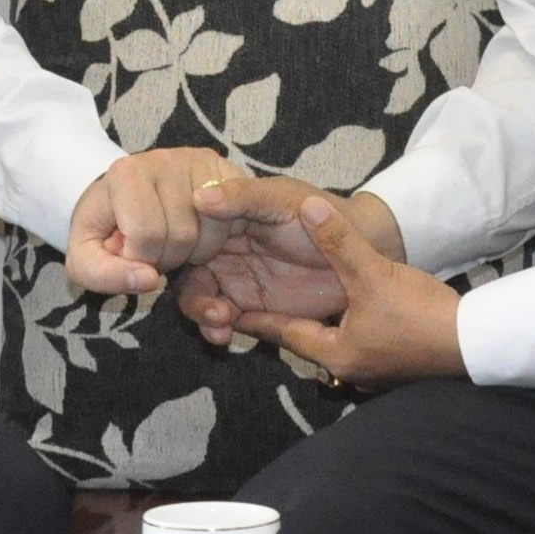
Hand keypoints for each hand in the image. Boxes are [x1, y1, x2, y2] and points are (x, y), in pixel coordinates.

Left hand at [65, 148, 250, 295]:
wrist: (122, 199)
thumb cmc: (105, 230)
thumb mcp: (87, 260)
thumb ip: (106, 276)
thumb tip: (149, 279)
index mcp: (125, 173)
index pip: (145, 235)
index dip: (140, 259)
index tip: (130, 253)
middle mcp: (163, 158)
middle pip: (181, 233)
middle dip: (168, 257)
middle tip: (153, 249)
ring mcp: (197, 160)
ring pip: (211, 230)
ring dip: (194, 252)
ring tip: (171, 241)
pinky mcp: (223, 168)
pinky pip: (233, 218)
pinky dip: (215, 240)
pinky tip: (195, 233)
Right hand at [179, 177, 407, 344]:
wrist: (361, 249)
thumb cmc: (322, 212)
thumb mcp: (280, 198)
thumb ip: (242, 197)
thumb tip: (198, 198)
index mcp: (223, 216)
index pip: (183, 234)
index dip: (173, 253)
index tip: (174, 269)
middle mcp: (222, 249)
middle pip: (186, 274)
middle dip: (191, 296)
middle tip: (210, 309)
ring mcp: (235, 279)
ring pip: (201, 300)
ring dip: (202, 315)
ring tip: (220, 324)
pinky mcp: (251, 307)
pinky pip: (223, 321)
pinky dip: (217, 330)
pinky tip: (225, 336)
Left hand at [263, 195, 465, 388]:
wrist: (476, 343)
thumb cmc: (422, 316)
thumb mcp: (375, 274)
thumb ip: (339, 241)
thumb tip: (309, 207)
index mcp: (335, 352)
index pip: (283, 333)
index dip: (256, 318)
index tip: (228, 310)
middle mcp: (348, 367)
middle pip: (306, 341)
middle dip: (284, 322)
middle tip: (255, 303)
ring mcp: (374, 370)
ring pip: (333, 344)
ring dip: (317, 325)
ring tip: (299, 304)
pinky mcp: (395, 363)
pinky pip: (359, 344)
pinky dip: (346, 328)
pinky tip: (349, 314)